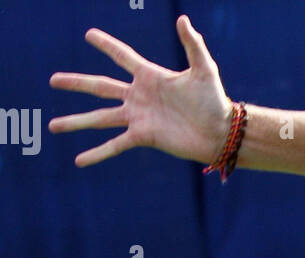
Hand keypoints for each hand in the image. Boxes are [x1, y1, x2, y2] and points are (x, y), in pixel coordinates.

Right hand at [49, 17, 231, 166]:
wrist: (220, 133)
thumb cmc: (214, 100)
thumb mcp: (204, 69)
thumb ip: (192, 45)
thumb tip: (182, 19)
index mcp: (150, 76)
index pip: (122, 56)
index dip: (107, 45)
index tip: (89, 35)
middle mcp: (139, 96)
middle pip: (100, 87)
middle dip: (76, 83)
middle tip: (53, 80)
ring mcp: (138, 117)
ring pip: (100, 118)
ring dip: (77, 121)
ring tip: (53, 125)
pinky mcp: (143, 137)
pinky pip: (115, 145)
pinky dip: (97, 153)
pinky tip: (79, 160)